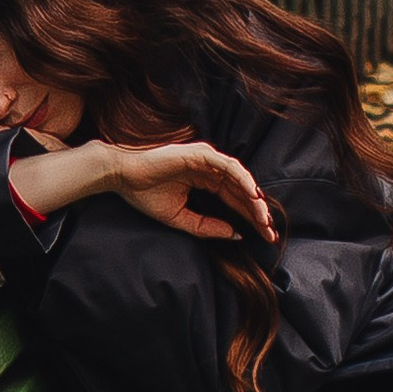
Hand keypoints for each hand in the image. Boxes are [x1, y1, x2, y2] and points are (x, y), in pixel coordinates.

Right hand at [100, 140, 276, 245]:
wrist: (122, 177)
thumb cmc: (146, 194)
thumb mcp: (180, 219)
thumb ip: (206, 226)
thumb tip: (235, 235)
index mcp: (206, 182)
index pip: (236, 201)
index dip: (252, 219)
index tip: (265, 237)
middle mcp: (210, 170)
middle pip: (242, 192)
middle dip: (258, 213)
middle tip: (271, 232)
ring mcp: (207, 160)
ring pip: (239, 179)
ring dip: (254, 199)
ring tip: (264, 218)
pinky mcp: (201, 154)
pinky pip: (228, 167)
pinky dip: (243, 179)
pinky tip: (253, 196)